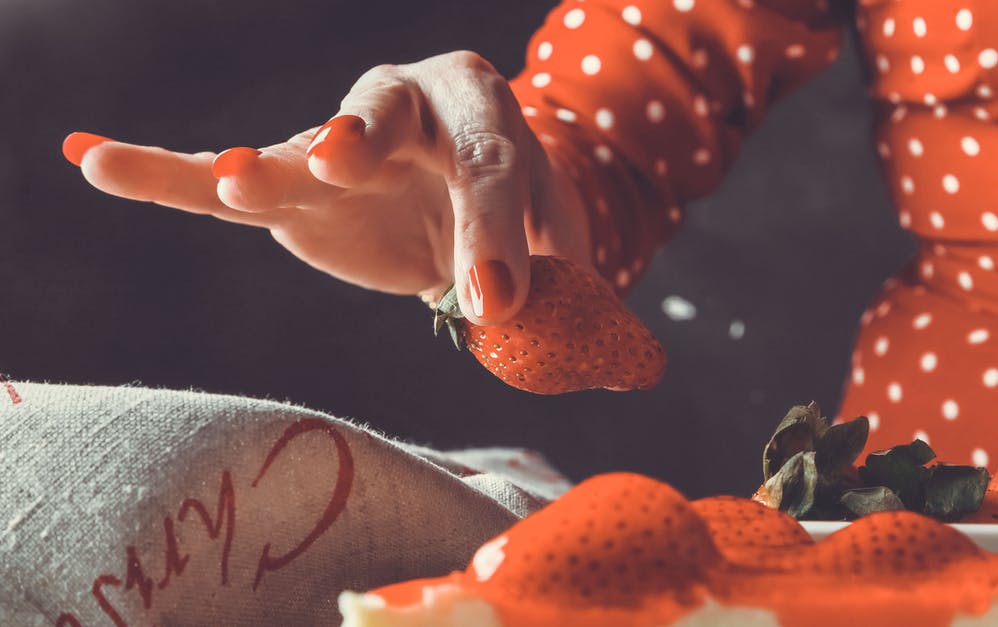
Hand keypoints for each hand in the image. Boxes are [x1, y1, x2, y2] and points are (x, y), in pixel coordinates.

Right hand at [63, 51, 591, 323]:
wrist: (471, 204)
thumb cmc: (519, 220)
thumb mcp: (558, 248)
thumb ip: (574, 296)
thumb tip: (610, 367)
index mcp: (484, 112)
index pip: (492, 164)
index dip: (494, 232)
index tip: (496, 306)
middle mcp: (404, 107)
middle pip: (384, 118)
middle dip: (363, 138)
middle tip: (342, 158)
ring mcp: (338, 144)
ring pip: (295, 148)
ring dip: (266, 161)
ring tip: (232, 174)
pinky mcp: (291, 191)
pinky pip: (218, 182)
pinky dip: (161, 175)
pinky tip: (96, 161)